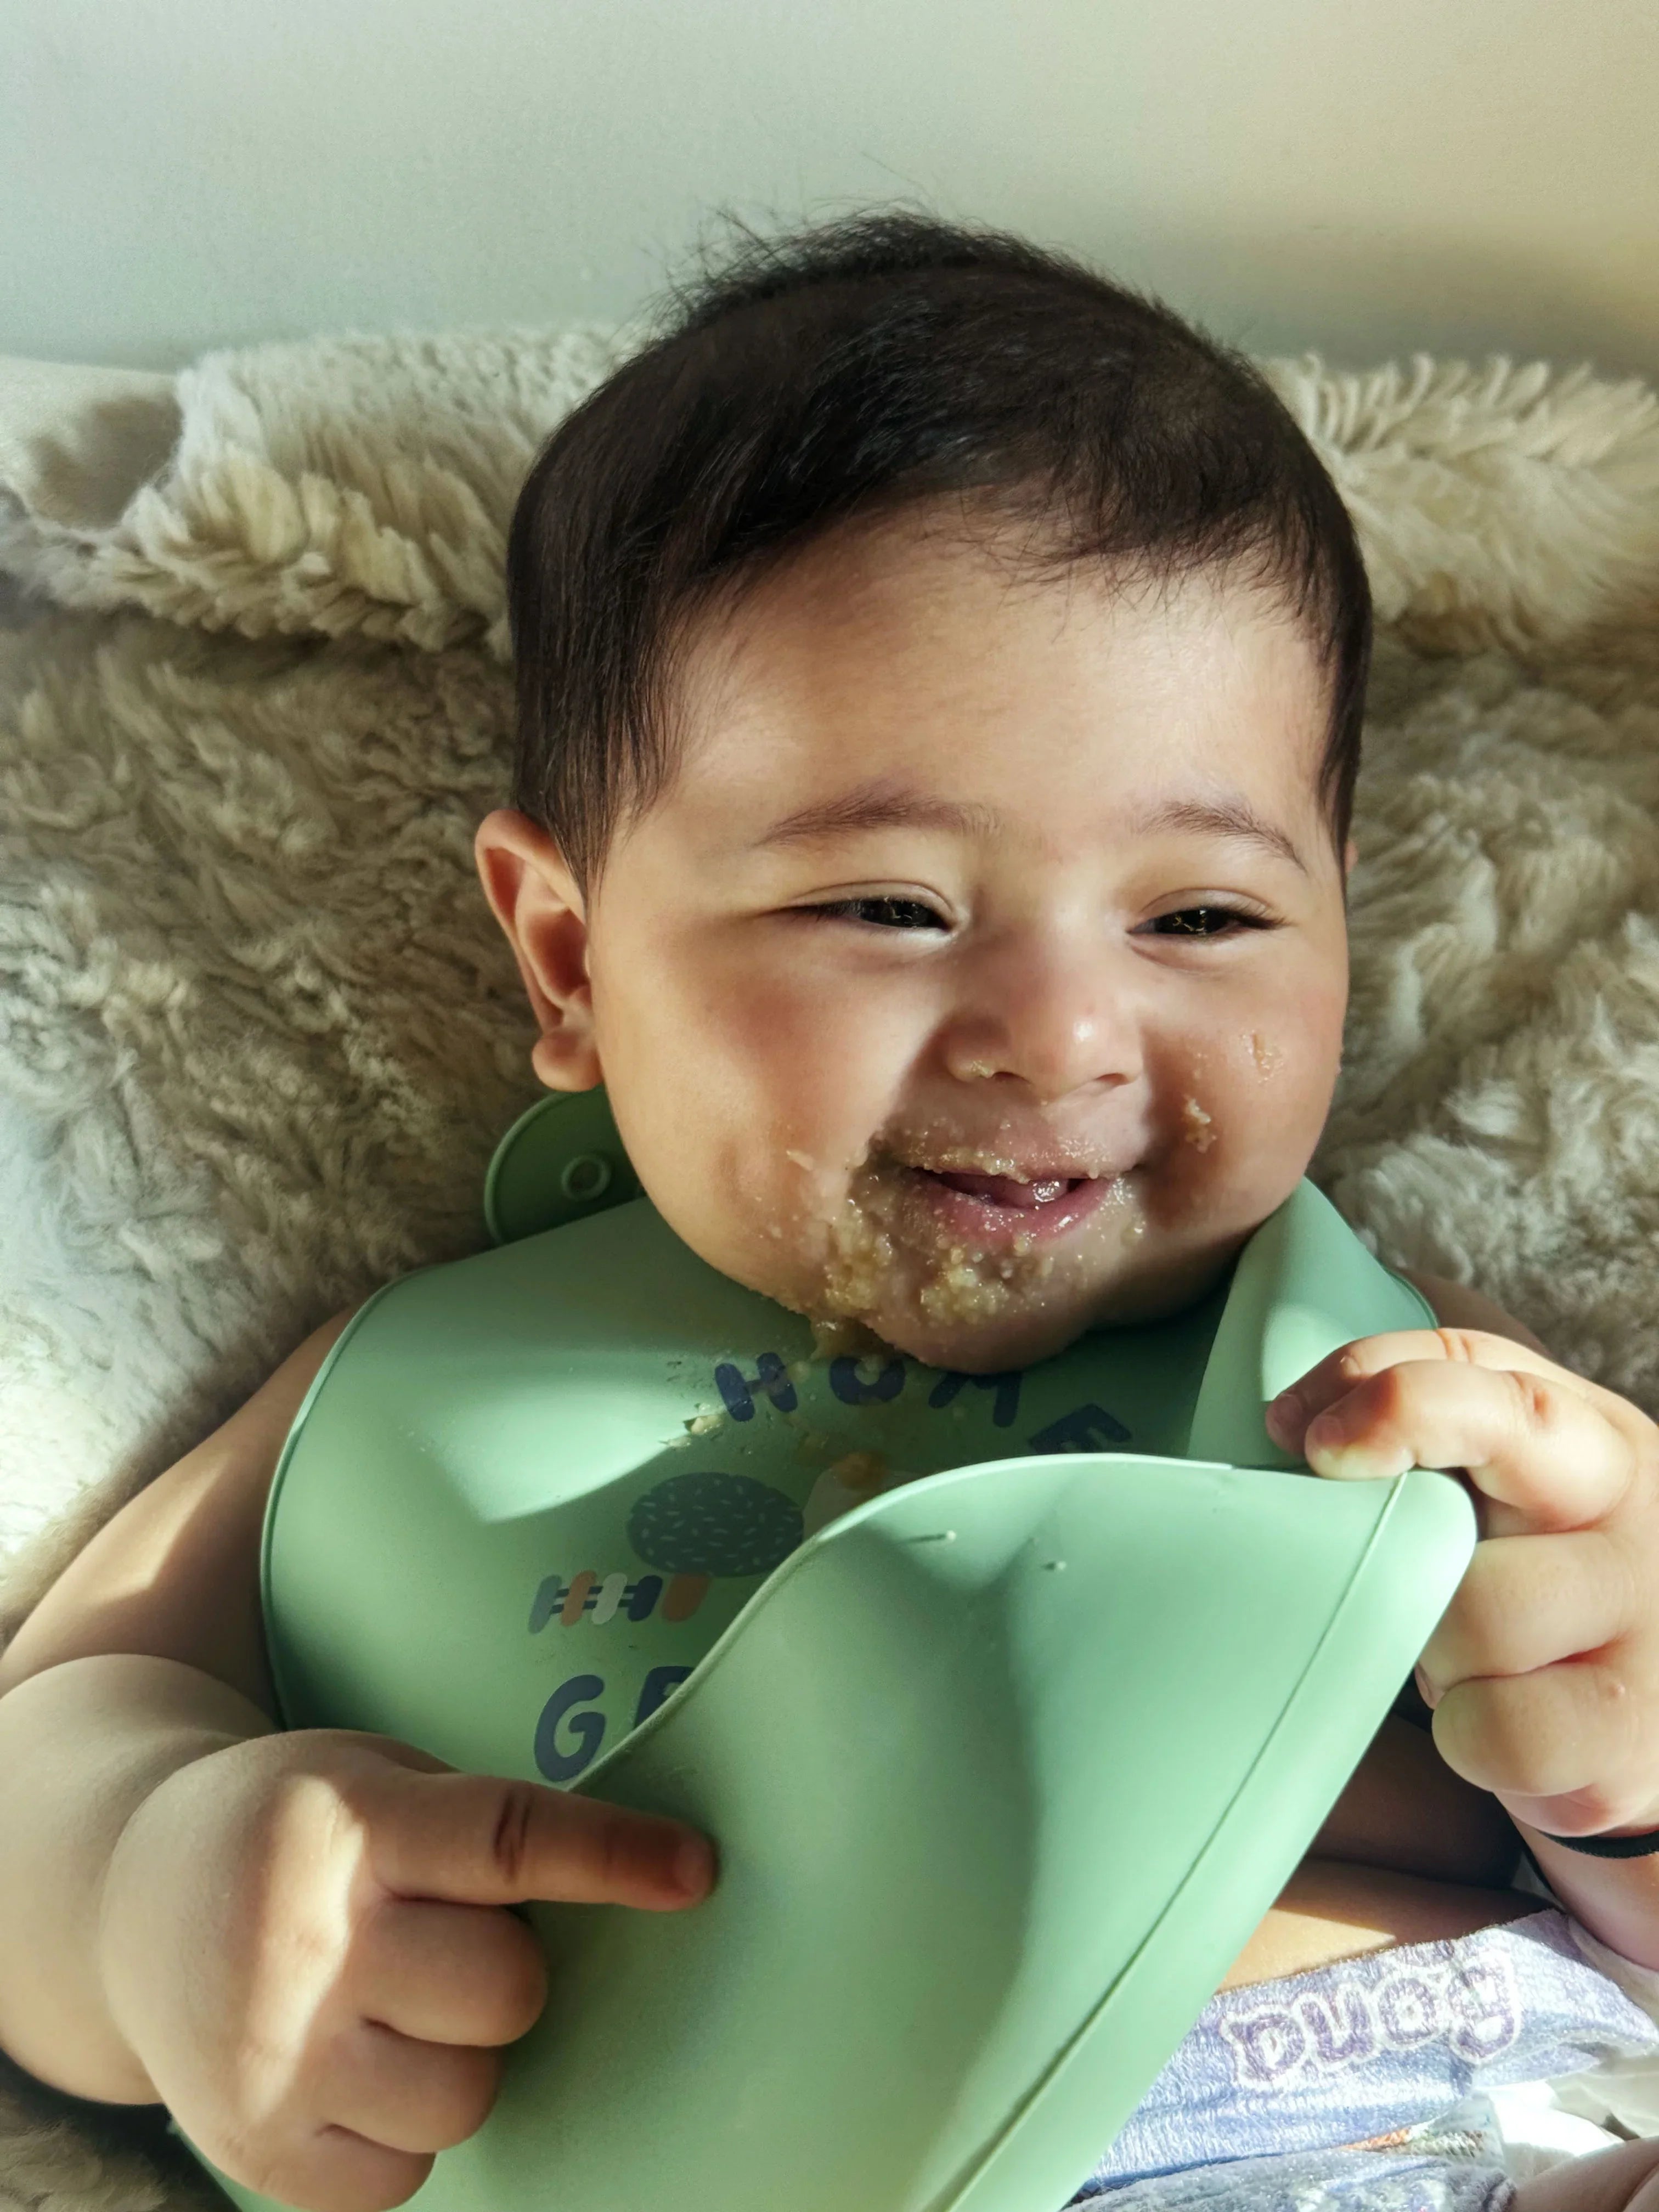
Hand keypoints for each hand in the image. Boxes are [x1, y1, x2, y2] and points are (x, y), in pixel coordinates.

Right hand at [97, 1728, 714, 2211]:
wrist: (126, 1895)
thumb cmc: (295, 1827)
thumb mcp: (373, 1778)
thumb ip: (478, 1830)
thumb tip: (642, 1883)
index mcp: (347, 1827)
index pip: (507, 1841)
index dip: (612, 1857)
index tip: (697, 1870)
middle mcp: (304, 1945)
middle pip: (506, 1990)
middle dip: (505, 1969)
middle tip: (452, 1941)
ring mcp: (272, 2061)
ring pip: (467, 2098)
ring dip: (461, 2057)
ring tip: (398, 2008)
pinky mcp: (254, 2152)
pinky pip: (404, 2179)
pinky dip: (404, 2132)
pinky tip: (358, 2068)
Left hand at [1265, 1326, 1658, 1841]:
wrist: (1650, 1704)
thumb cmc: (1550, 1576)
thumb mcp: (1510, 1481)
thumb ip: (1428, 1428)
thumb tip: (1291, 1424)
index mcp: (1583, 1432)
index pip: (1474, 1372)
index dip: (1380, 1397)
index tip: (1306, 1440)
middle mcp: (1627, 1508)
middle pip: (1465, 1498)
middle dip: (1400, 1548)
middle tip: (1404, 1579)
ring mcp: (1640, 1617)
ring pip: (1467, 1624)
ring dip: (1440, 1654)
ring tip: (1481, 1659)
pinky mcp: (1625, 1727)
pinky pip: (1492, 1729)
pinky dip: (1471, 1736)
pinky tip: (1507, 1720)